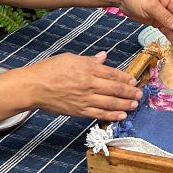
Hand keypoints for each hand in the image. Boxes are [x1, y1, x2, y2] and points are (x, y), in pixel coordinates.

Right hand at [25, 52, 142, 119]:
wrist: (33, 87)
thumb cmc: (49, 70)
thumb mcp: (70, 58)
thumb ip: (89, 60)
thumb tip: (103, 57)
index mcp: (87, 69)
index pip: (112, 74)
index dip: (125, 78)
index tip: (134, 81)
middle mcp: (89, 84)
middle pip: (115, 89)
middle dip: (130, 92)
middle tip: (140, 94)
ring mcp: (85, 99)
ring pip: (111, 103)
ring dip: (125, 104)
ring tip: (135, 105)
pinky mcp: (79, 111)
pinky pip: (100, 114)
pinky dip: (112, 115)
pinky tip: (121, 115)